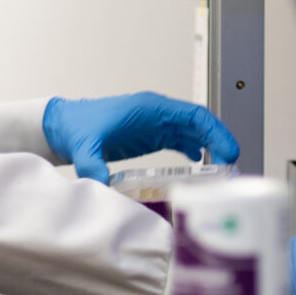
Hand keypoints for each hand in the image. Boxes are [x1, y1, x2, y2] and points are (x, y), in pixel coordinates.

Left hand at [41, 93, 240, 184]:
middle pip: (200, 125)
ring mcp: (155, 124)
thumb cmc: (77, 127)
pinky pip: (180, 140)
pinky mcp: (150, 135)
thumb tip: (101, 185)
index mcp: (150, 108)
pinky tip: (199, 167)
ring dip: (209, 149)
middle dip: (219, 144)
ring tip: (220, 173)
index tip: (229, 151)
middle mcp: (158, 114)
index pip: (194, 116)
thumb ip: (93, 164)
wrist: (64, 125)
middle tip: (230, 169)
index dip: (216, 132)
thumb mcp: (85, 146)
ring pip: (193, 133)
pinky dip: (194, 151)